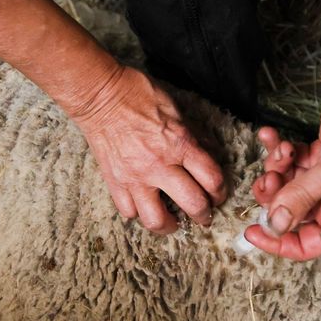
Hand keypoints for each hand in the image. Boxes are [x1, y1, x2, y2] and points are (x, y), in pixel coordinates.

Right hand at [73, 66, 226, 233]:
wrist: (100, 96)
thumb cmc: (138, 95)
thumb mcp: (176, 109)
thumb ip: (193, 135)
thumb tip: (208, 153)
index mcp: (180, 144)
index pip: (212, 179)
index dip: (221, 192)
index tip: (218, 194)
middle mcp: (159, 165)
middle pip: (193, 205)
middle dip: (204, 215)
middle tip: (203, 215)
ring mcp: (135, 178)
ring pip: (156, 220)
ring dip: (170, 225)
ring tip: (173, 221)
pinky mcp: (114, 183)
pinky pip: (129, 212)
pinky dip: (138, 213)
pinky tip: (144, 205)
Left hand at [244, 78, 320, 259]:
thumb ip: (301, 198)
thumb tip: (274, 224)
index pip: (307, 245)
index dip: (278, 242)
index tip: (253, 231)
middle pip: (290, 213)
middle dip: (274, 196)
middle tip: (270, 178)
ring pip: (285, 186)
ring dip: (276, 168)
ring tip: (282, 150)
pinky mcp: (316, 157)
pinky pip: (287, 161)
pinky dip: (277, 150)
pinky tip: (272, 135)